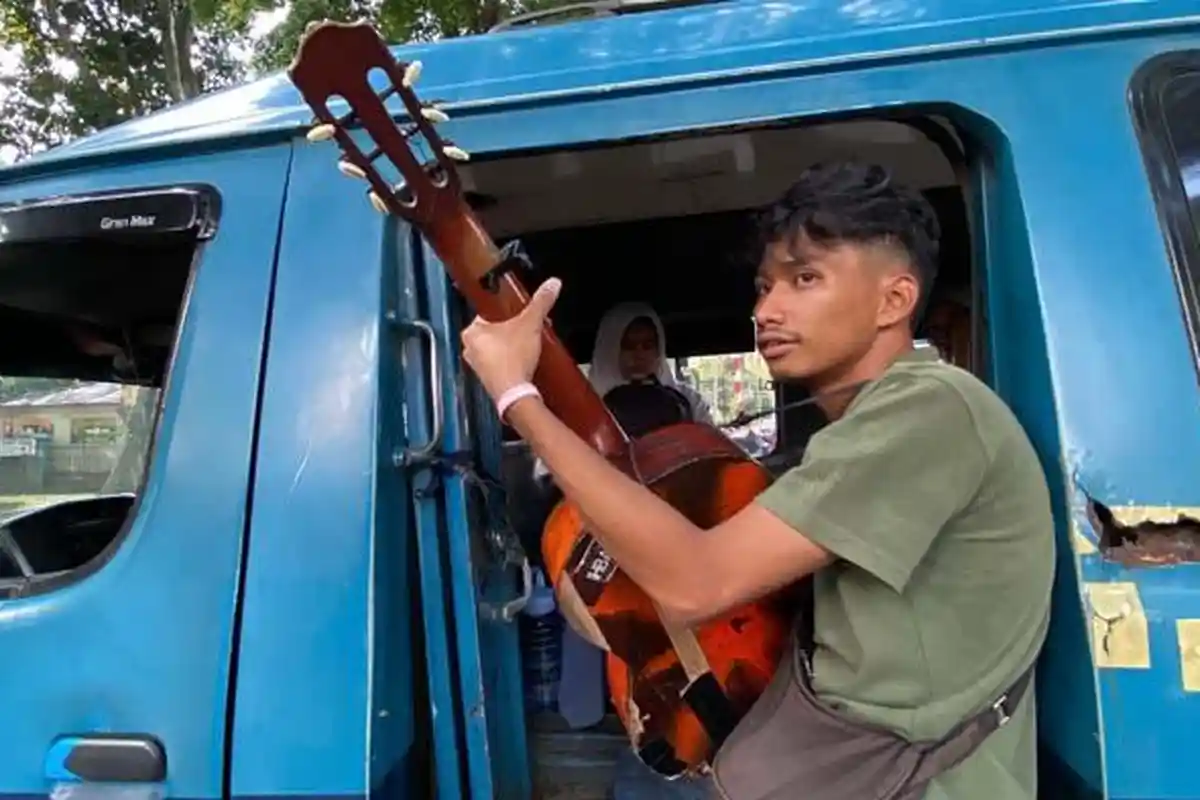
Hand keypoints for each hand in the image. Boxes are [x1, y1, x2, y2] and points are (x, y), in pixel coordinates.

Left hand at [461, 277, 561, 400]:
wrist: (514, 394)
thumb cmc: (513, 360)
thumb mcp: (530, 324)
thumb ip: (541, 302)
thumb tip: (552, 284)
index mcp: (471, 331)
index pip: (487, 313)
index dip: (506, 313)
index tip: (519, 315)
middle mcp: (469, 349)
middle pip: (493, 331)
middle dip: (510, 330)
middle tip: (526, 329)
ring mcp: (477, 366)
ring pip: (495, 348)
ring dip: (510, 346)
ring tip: (527, 345)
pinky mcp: (487, 380)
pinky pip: (498, 364)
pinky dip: (509, 361)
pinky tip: (523, 362)